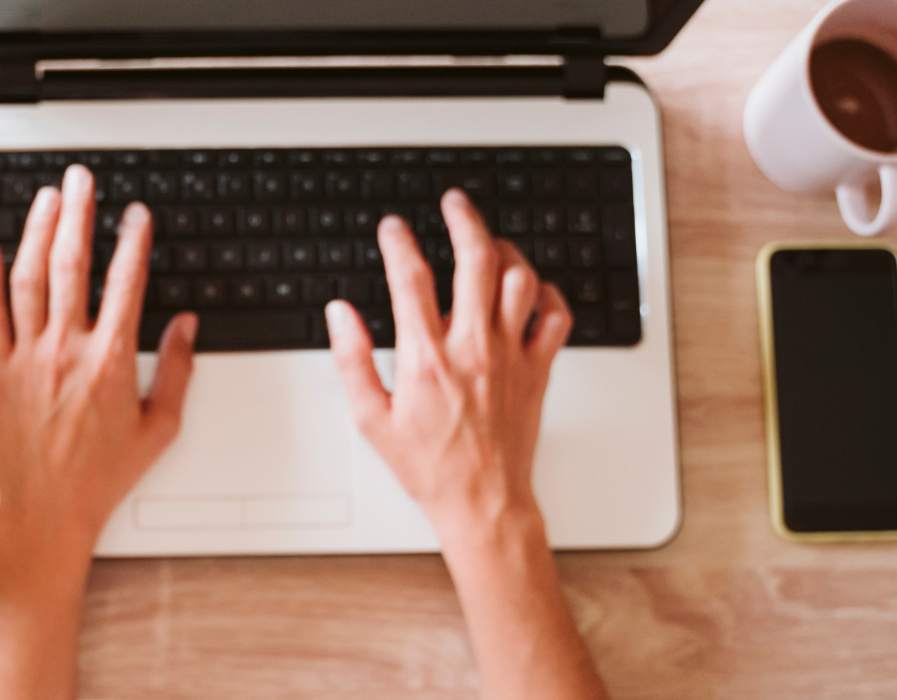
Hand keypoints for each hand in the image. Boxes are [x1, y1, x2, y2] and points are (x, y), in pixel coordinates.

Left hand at [0, 164, 197, 550]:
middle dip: (79, 215)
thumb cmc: (102, 475)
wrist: (47, 510)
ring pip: (29, 279)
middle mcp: (65, 351)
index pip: (125, 284)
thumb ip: (177, 371)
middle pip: (72, 266)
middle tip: (82, 181)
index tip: (137, 214)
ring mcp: (27, 359)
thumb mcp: (159, 427)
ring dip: (38, 232)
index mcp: (110, 362)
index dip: (134, 242)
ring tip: (47, 199)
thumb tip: (187, 326)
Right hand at [323, 188, 571, 526]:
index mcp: (426, 360)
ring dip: (504, 250)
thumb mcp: (371, 419)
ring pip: (520, 279)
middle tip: (453, 202)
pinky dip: (547, 292)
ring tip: (489, 241)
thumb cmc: (429, 467)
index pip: (411, 280)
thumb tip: (340, 314)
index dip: (399, 243)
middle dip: (463, 219)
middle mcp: (473, 350)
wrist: (482, 502)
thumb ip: (352, 360)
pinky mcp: (537, 370)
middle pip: (476, 260)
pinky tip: (531, 288)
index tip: (392, 228)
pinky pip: (556, 316)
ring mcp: (510, 357)